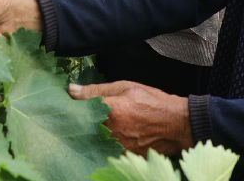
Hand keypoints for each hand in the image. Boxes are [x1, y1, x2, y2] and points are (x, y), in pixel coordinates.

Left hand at [68, 81, 192, 155]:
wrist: (177, 124)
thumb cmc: (152, 102)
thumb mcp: (126, 87)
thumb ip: (96, 90)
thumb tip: (70, 89)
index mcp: (110, 111)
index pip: (78, 109)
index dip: (71, 106)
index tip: (66, 103)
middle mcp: (111, 131)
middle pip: (83, 128)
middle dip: (78, 121)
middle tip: (75, 115)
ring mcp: (117, 146)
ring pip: (93, 140)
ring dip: (90, 133)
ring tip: (95, 126)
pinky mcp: (123, 156)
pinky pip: (105, 150)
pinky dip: (102, 144)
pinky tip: (107, 136)